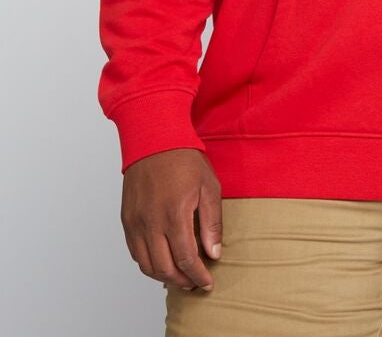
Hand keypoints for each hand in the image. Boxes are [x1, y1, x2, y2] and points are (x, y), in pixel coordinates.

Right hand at [120, 148, 222, 291]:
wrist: (154, 139)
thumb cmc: (184, 159)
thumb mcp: (209, 186)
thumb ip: (212, 223)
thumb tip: (214, 253)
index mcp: (174, 215)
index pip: (186, 259)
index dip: (198, 276)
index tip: (207, 282)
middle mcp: (151, 223)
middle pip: (164, 269)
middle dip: (182, 281)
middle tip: (195, 283)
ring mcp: (136, 222)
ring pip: (147, 265)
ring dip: (164, 277)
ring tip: (181, 277)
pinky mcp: (127, 220)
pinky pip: (135, 252)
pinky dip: (148, 264)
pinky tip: (162, 261)